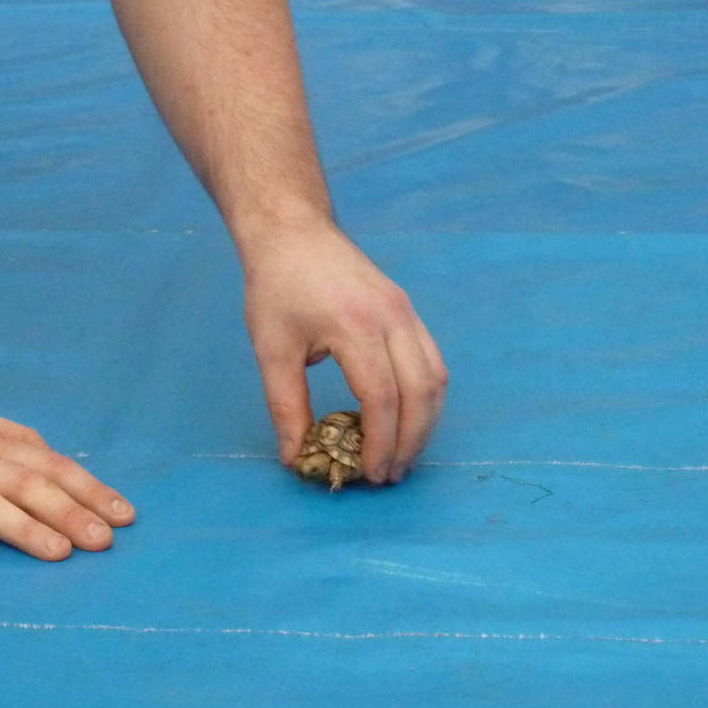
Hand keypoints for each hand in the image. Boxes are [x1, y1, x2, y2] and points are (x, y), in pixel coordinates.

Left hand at [240, 220, 448, 483]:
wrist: (293, 232)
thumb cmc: (277, 287)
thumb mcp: (272, 350)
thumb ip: (286, 407)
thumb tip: (296, 458)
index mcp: (356, 326)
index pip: (382, 397)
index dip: (381, 442)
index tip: (368, 473)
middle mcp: (392, 317)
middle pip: (420, 392)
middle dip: (410, 441)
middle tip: (390, 475)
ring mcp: (406, 311)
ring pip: (435, 377)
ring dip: (425, 422)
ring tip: (403, 454)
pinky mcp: (408, 310)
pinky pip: (432, 360)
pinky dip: (426, 396)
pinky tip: (407, 418)